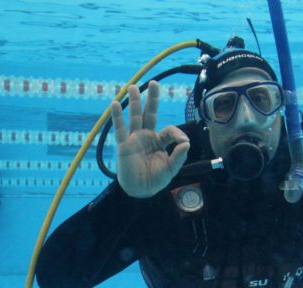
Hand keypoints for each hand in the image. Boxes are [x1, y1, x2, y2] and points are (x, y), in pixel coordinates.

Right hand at [111, 82, 189, 197]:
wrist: (140, 190)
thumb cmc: (155, 179)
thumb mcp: (171, 169)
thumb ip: (179, 156)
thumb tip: (187, 143)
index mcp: (160, 141)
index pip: (169, 130)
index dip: (178, 134)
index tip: (183, 143)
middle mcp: (147, 136)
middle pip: (150, 114)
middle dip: (152, 99)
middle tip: (154, 83)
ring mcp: (134, 139)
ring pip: (135, 117)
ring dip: (135, 102)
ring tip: (133, 87)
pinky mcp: (124, 145)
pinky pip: (120, 129)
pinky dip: (117, 117)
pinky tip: (115, 104)